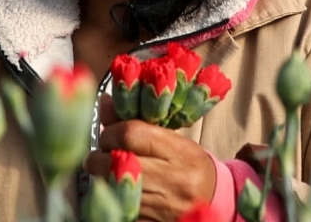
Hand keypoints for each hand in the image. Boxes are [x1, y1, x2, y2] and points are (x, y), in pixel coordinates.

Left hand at [88, 120, 216, 221]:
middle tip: (99, 155)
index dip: (111, 131)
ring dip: (102, 177)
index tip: (108, 134)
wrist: (211, 200)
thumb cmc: (189, 165)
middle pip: (117, 161)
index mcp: (180, 153)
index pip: (131, 134)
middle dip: (99, 157)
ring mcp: (160, 205)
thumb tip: (104, 104)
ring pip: (112, 186)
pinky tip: (113, 190)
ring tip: (106, 171)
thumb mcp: (172, 139)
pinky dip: (110, 196)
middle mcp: (171, 180)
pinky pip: (117, 206)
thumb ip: (138, 123)